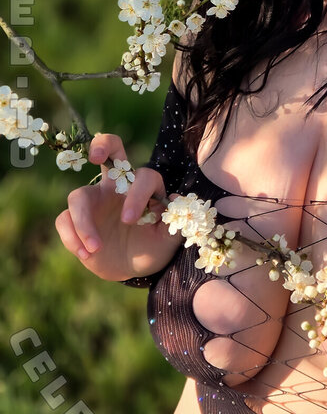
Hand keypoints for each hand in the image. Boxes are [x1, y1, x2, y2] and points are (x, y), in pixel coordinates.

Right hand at [54, 133, 179, 281]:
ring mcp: (94, 200)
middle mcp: (118, 186)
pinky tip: (86, 254)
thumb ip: (176, 223)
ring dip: (83, 223)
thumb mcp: (168, 240)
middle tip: (96, 156)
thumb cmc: (153, 247)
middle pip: (110, 150)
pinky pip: (64, 219)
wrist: (132, 268)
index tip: (129, 220)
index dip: (136, 194)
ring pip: (78, 196)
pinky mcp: (75, 219)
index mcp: (144, 187)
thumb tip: (174, 199)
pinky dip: (72, 237)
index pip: (142, 177)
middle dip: (102, 145)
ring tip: (95, 249)